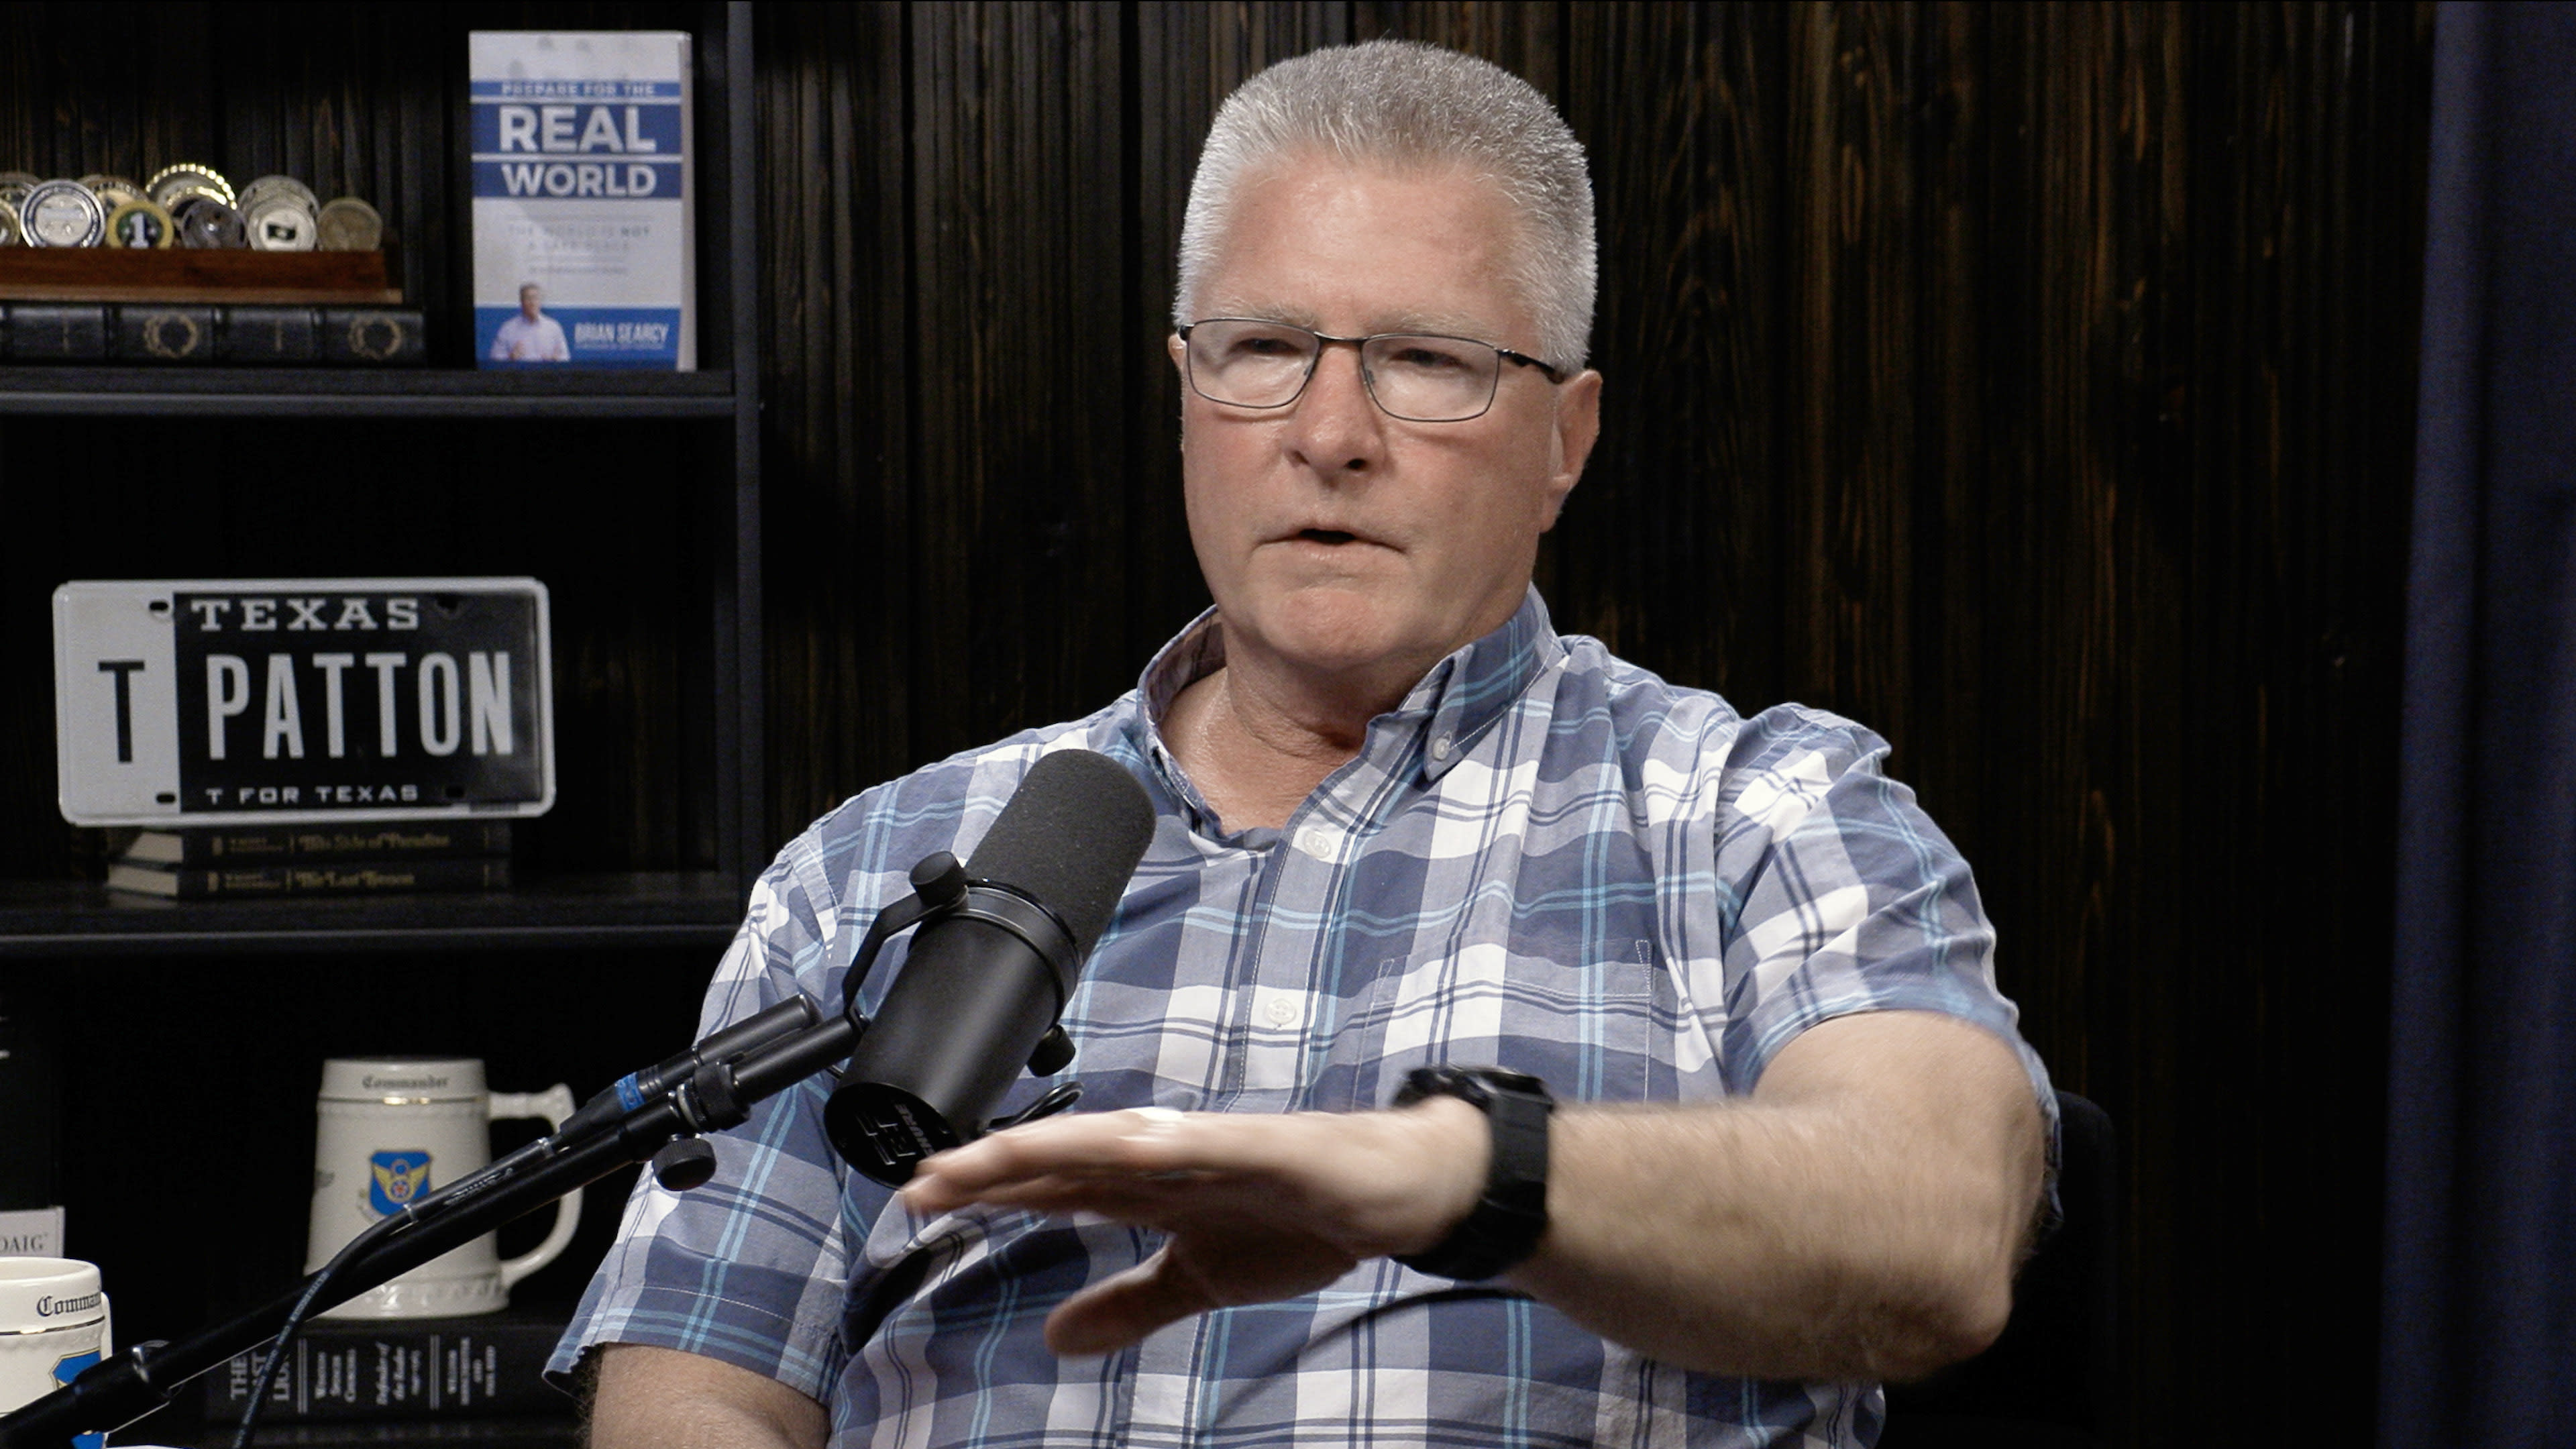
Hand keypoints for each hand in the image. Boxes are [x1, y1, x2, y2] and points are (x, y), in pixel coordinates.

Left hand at [897, 1100, 1487, 1354]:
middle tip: (924, 1182)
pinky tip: (1125, 1149)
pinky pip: (1213, 1146)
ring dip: (1054, 1146)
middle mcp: (1169, 1156)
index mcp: (1149, 1185)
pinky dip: (1169, 1145)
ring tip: (993, 1158)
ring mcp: (1214, 1147)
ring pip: (1119, 1141)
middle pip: (1065, 1156)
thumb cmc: (1300, 1218)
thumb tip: (1054, 1339)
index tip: (920, 1199)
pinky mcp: (1269, 1149)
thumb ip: (1127, 1303)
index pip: (1050, 1183)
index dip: (987, 1189)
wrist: (1396, 1191)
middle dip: (995, 1168)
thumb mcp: (1199, 1278)